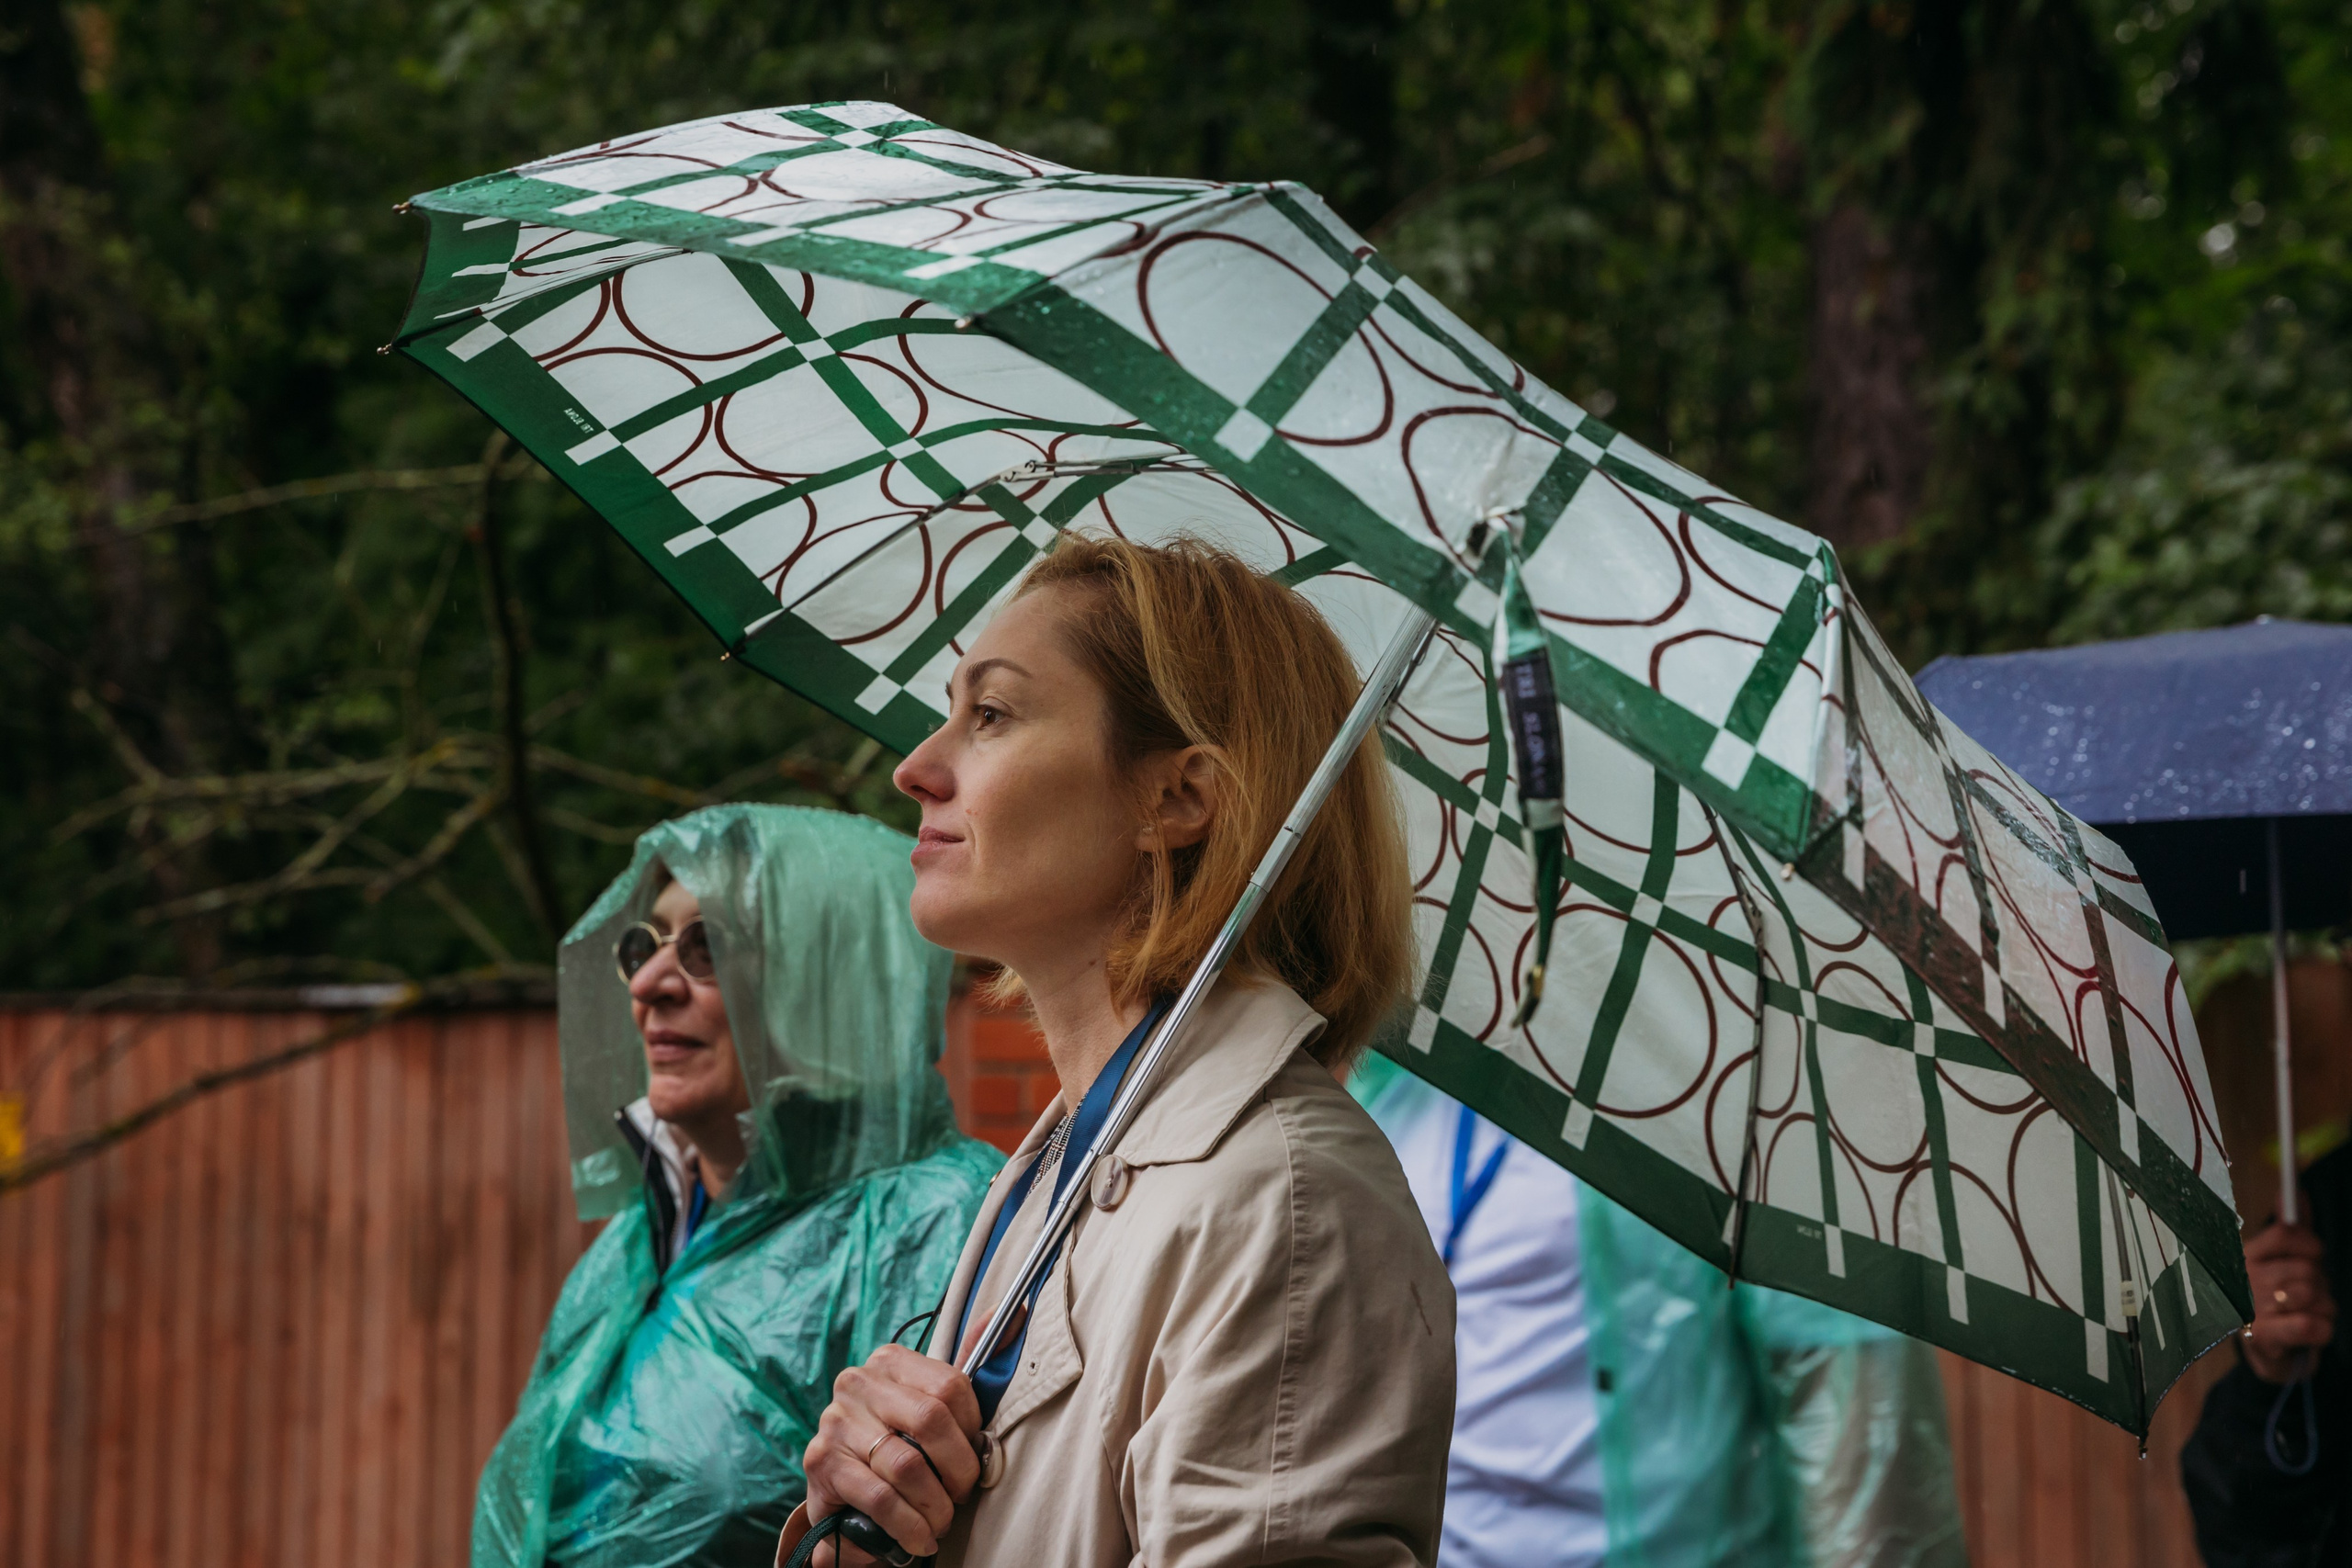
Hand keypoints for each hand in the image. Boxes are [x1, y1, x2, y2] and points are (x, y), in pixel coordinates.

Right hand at [795, 1344, 982, 1565]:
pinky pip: (880, 1497)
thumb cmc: (900, 1444)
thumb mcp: (932, 1403)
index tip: (974, 1456)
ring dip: (934, 1506)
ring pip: (907, 1465)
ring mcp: (835, 1421)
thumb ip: (970, 1360)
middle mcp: (858, 1383)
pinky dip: (908, 1525)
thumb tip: (1016, 1313)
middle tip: (961, 1495)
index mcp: (890, 1361)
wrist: (844, 1494)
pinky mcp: (821, 1463)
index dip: (972, 1430)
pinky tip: (917, 1537)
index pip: (951, 1385)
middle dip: (958, 1470)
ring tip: (940, 1522)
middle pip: (931, 1421)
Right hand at [2241, 1222, 2335, 1383]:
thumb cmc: (2277, 1300)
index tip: (2315, 1256)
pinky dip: (2323, 1329)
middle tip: (2309, 1294)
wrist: (2266, 1352)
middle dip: (2321, 1284)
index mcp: (2246, 1255)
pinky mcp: (2263, 1337)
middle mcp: (2244, 1278)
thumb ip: (2292, 1228)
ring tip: (2311, 1313)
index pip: (2285, 1234)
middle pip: (2306, 1268)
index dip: (2311, 1244)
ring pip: (2312, 1296)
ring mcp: (2251, 1307)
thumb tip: (2297, 1191)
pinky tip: (2314, 1330)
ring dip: (2324, 1308)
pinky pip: (2311, 1325)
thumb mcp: (2280, 1263)